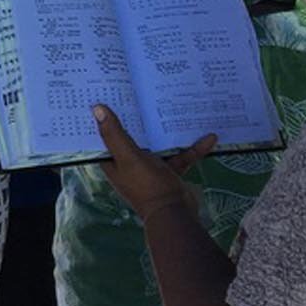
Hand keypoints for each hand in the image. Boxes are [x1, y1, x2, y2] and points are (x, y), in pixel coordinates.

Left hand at [92, 105, 214, 222]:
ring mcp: (150, 168)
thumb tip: (96, 108)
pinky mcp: (169, 173)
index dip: (104, 118)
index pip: (105, 136)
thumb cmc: (147, 186)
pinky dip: (193, 148)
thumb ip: (114, 134)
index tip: (107, 95)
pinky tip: (209, 137)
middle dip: (139, 118)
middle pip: (132, 136)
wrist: (175, 214)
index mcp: (113, 161)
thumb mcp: (129, 157)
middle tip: (143, 91)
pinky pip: (180, 156)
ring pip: (158, 144)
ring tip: (177, 107)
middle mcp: (129, 164)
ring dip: (168, 131)